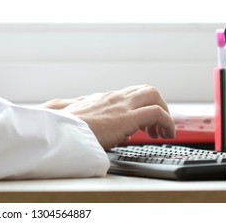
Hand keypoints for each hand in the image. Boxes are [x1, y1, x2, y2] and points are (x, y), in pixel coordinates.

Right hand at [42, 85, 174, 149]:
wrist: (58, 134)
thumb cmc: (62, 131)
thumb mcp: (72, 122)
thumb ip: (86, 122)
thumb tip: (99, 129)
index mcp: (99, 100)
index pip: (125, 96)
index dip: (136, 108)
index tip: (138, 125)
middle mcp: (111, 98)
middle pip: (143, 90)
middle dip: (155, 104)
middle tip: (154, 126)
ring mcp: (120, 105)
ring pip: (153, 94)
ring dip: (163, 112)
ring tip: (161, 131)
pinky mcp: (128, 117)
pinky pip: (158, 113)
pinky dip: (167, 123)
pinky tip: (165, 135)